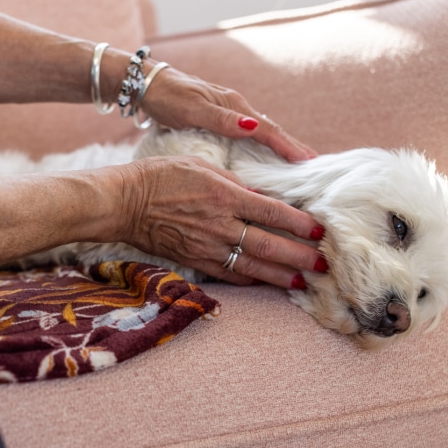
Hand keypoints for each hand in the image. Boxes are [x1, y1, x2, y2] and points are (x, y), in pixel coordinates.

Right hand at [115, 154, 325, 288]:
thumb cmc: (158, 175)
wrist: (123, 202)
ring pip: (253, 266)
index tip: (319, 231)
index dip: (299, 224)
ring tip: (304, 282)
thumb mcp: (201, 165)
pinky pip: (229, 273)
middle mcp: (220, 225)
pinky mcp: (194, 259)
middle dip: (300, 257)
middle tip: (323, 264)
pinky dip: (251, 279)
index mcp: (225, 196)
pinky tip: (267, 282)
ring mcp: (207, 246)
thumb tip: (258, 196)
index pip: (272, 213)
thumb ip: (233, 182)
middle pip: (269, 246)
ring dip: (281, 276)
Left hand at [135, 65, 317, 163]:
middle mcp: (236, 109)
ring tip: (299, 165)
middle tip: (316, 167)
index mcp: (234, 106)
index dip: (288, 146)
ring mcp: (230, 113)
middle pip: (271, 131)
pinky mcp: (222, 120)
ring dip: (281, 147)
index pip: (268, 130)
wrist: (148, 85)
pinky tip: (267, 157)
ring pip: (262, 133)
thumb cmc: (167, 97)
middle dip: (293, 147)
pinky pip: (250, 135)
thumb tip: (254, 127)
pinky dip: (264, 146)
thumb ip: (221, 119)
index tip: (309, 161)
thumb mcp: (192, 110)